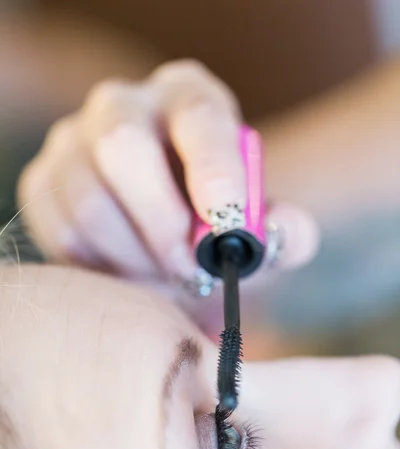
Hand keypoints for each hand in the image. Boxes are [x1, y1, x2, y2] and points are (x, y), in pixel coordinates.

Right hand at [18, 61, 317, 283]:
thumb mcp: (257, 225)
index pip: (197, 114)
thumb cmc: (212, 221)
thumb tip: (282, 233)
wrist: (162, 227)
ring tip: (165, 278)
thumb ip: (284, 230)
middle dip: (160, 224)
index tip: (227, 227)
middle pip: (122, 146)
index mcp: (187, 97)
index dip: (213, 169)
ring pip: (89, 203)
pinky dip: (101, 267)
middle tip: (191, 272)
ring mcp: (73, 140)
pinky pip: (62, 233)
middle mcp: (124, 105)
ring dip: (133, 259)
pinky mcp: (43, 181)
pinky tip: (130, 272)